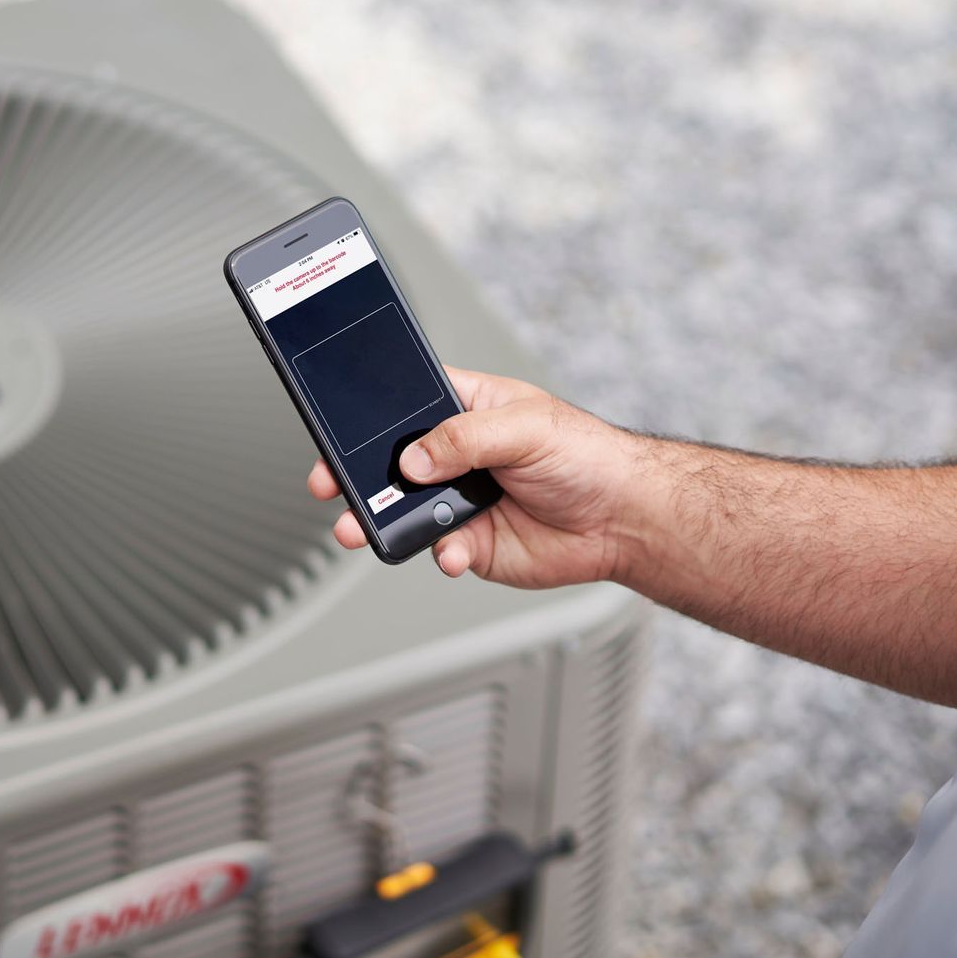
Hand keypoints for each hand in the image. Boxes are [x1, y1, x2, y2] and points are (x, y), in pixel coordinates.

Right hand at [306, 367, 641, 586]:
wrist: (625, 519)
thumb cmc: (589, 456)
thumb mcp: (527, 427)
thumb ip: (466, 438)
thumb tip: (414, 458)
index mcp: (466, 409)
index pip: (403, 403)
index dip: (367, 416)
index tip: (336, 429)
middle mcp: (457, 455)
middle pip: (391, 461)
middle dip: (356, 474)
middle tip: (332, 484)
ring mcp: (460, 500)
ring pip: (404, 509)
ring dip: (380, 520)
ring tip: (361, 528)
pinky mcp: (472, 542)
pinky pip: (438, 549)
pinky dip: (439, 554)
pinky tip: (452, 552)